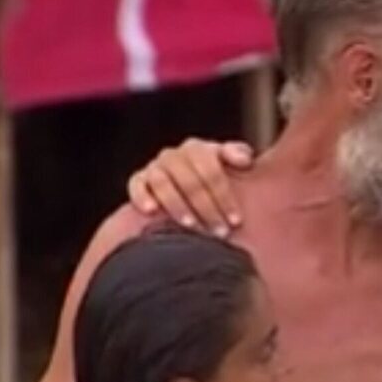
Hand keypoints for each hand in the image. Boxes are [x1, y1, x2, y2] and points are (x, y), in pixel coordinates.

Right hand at [127, 138, 253, 235]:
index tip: (235, 220)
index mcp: (197, 150)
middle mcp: (174, 156)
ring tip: (190, 225)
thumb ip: (237, 156)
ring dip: (177, 205)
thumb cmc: (212, 179)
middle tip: (219, 232)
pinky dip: (141, 196)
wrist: (185, 186)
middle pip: (189, 179)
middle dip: (206, 207)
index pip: (211, 170)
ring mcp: (154, 167)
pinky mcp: (138, 180)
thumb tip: (245, 160)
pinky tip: (151, 211)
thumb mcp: (228, 166)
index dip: (224, 196)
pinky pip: (136, 185)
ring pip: (163, 182)